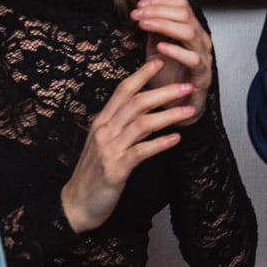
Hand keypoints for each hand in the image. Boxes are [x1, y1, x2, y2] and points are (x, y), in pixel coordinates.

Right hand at [59, 59, 195, 232]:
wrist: (76, 205)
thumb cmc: (94, 173)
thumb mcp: (104, 142)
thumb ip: (120, 123)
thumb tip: (145, 107)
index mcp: (101, 122)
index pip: (122, 91)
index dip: (142, 75)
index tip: (162, 62)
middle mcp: (104, 131)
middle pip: (136, 103)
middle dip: (164, 92)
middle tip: (187, 85)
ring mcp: (108, 150)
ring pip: (142, 123)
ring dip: (169, 115)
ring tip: (190, 110)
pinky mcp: (115, 170)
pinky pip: (141, 151)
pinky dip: (161, 143)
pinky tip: (176, 138)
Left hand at [134, 0, 213, 122]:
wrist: (179, 107)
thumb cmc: (170, 79)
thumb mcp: (156, 50)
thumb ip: (154, 32)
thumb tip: (143, 13)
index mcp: (191, 30)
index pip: (181, 4)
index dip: (160, 1)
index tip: (140, 5)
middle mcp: (199, 39)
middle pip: (184, 13)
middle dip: (158, 10)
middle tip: (138, 14)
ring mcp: (203, 55)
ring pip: (188, 31)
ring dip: (163, 25)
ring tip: (145, 25)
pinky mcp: (202, 73)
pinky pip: (192, 58)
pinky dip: (176, 50)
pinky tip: (161, 47)